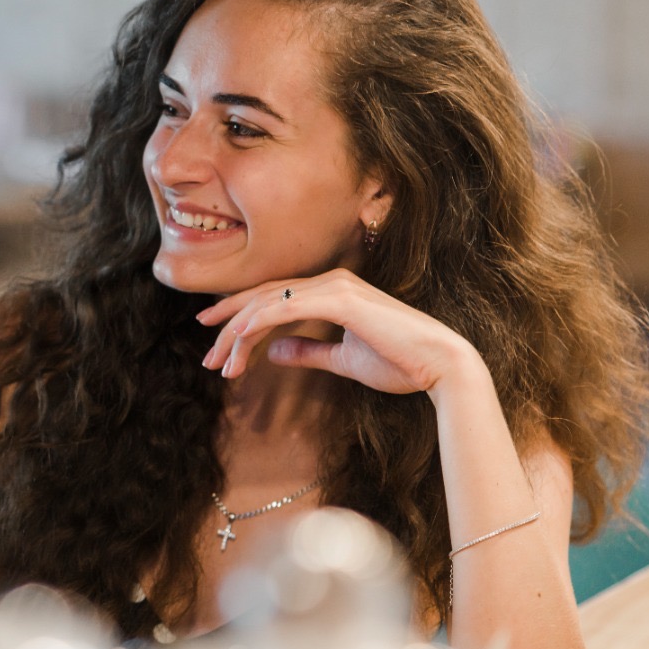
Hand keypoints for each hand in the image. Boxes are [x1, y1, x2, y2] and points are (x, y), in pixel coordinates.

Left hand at [195, 268, 476, 394]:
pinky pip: (282, 308)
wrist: (440, 366)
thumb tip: (276, 352)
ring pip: (266, 303)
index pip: (272, 298)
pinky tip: (240, 346)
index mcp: (332, 291)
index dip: (239, 315)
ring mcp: (334, 287)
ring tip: (220, 364)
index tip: (215, 338)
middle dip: (228, 325)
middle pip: (261, 297)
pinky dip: (256, 325)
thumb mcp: (343, 360)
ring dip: (237, 334)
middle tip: (207, 354)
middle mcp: (329, 281)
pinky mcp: (338, 299)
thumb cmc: (400, 364)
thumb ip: (309, 352)